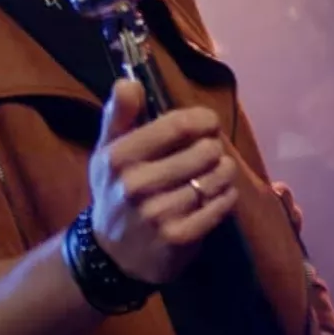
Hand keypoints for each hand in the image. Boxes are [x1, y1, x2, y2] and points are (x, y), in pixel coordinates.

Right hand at [87, 79, 238, 284]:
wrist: (111, 254)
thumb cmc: (115, 191)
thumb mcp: (107, 151)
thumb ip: (119, 114)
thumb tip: (129, 81)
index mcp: (119, 157)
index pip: (177, 125)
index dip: (202, 119)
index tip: (208, 123)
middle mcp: (136, 185)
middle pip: (204, 151)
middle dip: (213, 148)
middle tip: (208, 153)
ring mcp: (158, 214)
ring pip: (216, 178)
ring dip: (223, 172)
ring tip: (215, 173)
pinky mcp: (179, 237)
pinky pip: (221, 205)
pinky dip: (226, 197)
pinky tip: (217, 195)